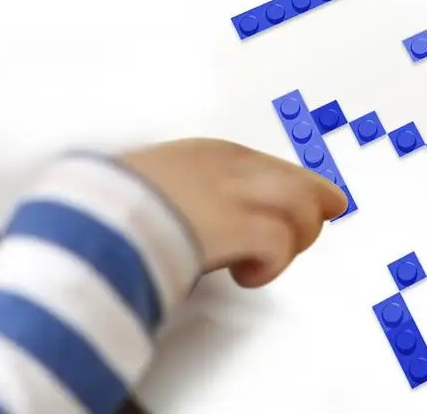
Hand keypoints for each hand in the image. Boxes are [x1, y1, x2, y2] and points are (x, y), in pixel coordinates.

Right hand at [119, 138, 347, 287]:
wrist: (100, 214)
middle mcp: (230, 167)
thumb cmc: (110, 202)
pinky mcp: (245, 226)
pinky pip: (279, 244)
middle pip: (296, 180)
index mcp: (206, 152)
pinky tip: (247, 274)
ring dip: (293, 238)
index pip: (266, 164)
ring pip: (301, 208)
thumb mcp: (146, 182)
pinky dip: (269, 265)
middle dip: (314, 203)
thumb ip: (175, 190)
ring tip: (269, 258)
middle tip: (327, 214)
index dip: (295, 181)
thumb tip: (178, 211)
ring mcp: (239, 194)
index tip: (313, 192)